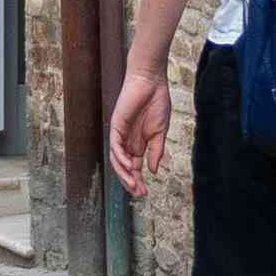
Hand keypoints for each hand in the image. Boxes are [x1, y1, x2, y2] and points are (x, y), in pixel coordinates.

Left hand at [107, 67, 171, 196]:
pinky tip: (128, 165)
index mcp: (139, 144)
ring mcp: (121, 134)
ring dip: (124, 173)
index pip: (134, 167)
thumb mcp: (160, 132)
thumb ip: (156, 151)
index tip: (145, 192)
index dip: (138, 180)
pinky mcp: (116, 125)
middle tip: (139, 193)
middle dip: (130, 181)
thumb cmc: (157, 103)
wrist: (151, 82)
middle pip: (124, 167)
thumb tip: (153, 171)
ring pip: (117, 159)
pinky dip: (120, 156)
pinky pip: (115, 145)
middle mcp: (127, 141)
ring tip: (133, 184)